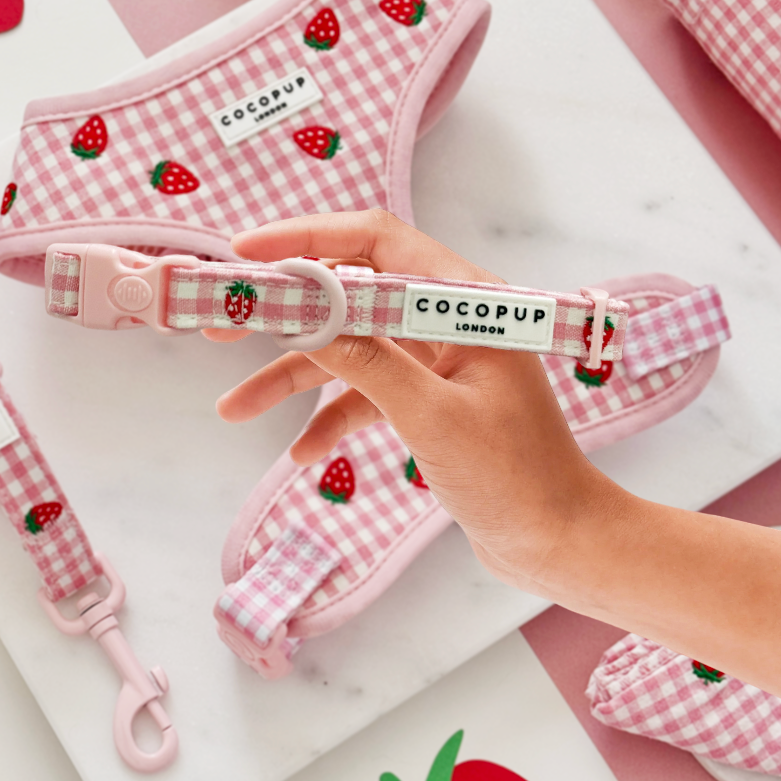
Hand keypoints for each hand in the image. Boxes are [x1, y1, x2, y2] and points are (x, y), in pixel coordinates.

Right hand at [204, 209, 620, 595]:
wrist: (558, 541)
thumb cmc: (516, 479)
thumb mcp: (432, 418)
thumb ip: (368, 362)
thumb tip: (304, 315)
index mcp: (465, 303)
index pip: (377, 241)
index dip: (308, 238)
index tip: (247, 253)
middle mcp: (449, 319)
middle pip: (352, 293)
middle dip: (286, 309)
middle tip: (222, 323)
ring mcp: (436, 359)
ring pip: (350, 349)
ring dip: (294, 375)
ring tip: (233, 407)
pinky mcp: (427, 397)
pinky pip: (366, 393)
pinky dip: (331, 416)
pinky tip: (304, 453)